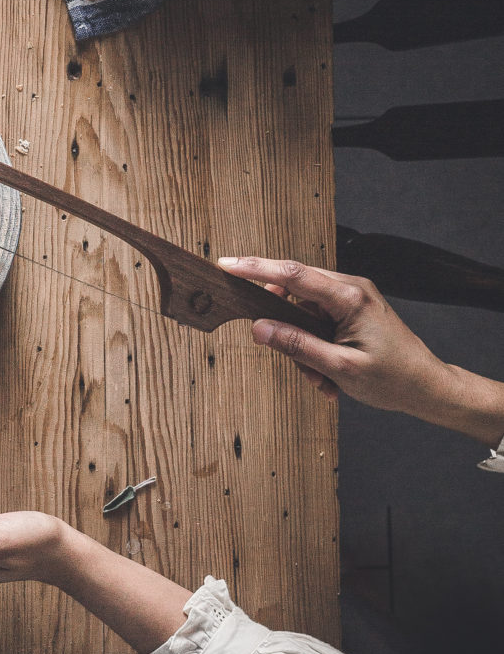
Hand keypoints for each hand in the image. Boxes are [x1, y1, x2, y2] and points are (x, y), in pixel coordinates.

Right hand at [217, 258, 502, 434]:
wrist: (427, 387)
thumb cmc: (393, 379)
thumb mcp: (340, 368)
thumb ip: (297, 345)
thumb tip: (260, 328)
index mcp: (349, 297)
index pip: (293, 274)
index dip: (256, 268)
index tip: (227, 266)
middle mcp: (350, 289)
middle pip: (294, 293)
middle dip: (285, 328)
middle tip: (291, 360)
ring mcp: (352, 298)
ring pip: (303, 311)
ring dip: (303, 346)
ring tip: (321, 378)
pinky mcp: (352, 310)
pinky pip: (317, 321)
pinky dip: (314, 347)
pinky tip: (327, 375)